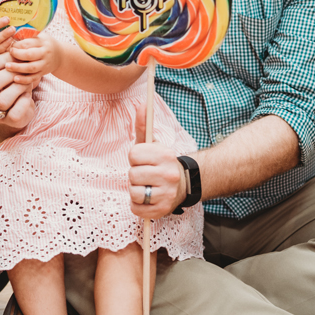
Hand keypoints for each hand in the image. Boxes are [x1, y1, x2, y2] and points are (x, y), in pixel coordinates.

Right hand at [0, 52, 36, 131]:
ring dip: (18, 88)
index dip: (6, 58)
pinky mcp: (6, 121)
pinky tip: (27, 96)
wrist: (20, 105)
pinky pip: (15, 112)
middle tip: (25, 70)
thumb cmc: (11, 83)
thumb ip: (8, 60)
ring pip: (2, 100)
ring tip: (27, 83)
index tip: (19, 55)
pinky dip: (24, 101)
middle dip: (12, 74)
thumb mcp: (6, 70)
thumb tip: (17, 47)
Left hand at [4, 34, 62, 84]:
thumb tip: (11, 35)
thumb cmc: (45, 44)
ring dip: (18, 68)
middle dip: (18, 55)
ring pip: (31, 68)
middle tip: (8, 53)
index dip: (17, 44)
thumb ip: (28, 35)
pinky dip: (24, 80)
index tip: (10, 45)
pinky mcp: (42, 73)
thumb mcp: (40, 36)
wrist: (60, 56)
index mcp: (43, 42)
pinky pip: (33, 78)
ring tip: (7, 66)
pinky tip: (15, 79)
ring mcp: (44, 65)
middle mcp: (44, 54)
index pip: (28, 43)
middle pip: (30, 55)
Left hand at [128, 102, 186, 219]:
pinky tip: (147, 199)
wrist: (183, 185)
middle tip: (146, 175)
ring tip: (147, 187)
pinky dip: (137, 206)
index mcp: (165, 155)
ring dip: (136, 191)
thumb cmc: (160, 163)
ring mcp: (167, 194)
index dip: (135, 158)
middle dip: (135, 176)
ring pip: (134, 193)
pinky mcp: (162, 210)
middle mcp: (169, 174)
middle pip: (132, 175)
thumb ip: (143, 125)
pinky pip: (136, 209)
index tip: (143, 160)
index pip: (133, 154)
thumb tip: (141, 104)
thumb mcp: (152, 143)